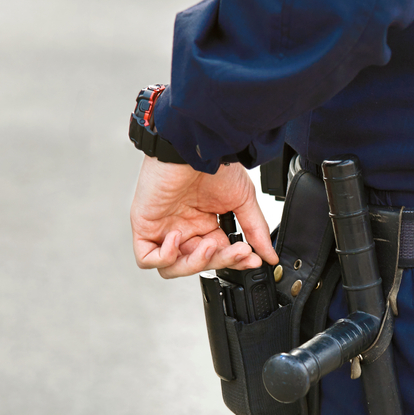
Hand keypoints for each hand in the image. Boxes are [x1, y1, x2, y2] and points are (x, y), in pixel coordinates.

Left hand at [130, 156, 278, 277]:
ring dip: (194, 263)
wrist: (195, 146)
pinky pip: (147, 258)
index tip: (251, 259)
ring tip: (209, 245)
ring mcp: (163, 229)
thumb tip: (269, 255)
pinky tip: (178, 237)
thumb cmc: (215, 164)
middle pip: (198, 265)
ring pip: (171, 268)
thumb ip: (255, 230)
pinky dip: (164, 256)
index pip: (217, 256)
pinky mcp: (144, 225)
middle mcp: (184, 228)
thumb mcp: (243, 200)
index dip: (233, 262)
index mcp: (204, 225)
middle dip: (221, 261)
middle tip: (238, 250)